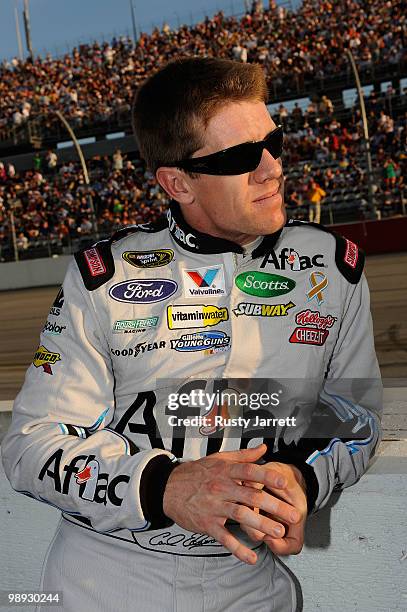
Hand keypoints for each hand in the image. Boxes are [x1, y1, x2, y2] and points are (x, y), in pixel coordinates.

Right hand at [162, 445, 301, 563]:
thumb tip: (263, 448)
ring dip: (262, 525)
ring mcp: (214, 507)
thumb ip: (243, 455)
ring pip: (241, 516)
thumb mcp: (218, 459)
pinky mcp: (207, 524)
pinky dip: (238, 549)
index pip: (249, 471)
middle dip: (274, 506)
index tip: (284, 483)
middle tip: (293, 515)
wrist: (168, 488)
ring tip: (279, 532)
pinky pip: (225, 538)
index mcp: (225, 471)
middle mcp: (221, 487)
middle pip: (251, 496)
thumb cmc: (196, 473)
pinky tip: (252, 557)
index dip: (267, 476)